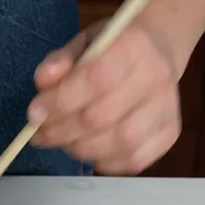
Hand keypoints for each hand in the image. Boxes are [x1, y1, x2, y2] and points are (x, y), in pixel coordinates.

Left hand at [28, 19, 181, 174]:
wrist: (157, 50)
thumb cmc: (113, 47)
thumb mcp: (83, 43)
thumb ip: (60, 61)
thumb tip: (44, 81)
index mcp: (134, 45)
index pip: (95, 79)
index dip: (60, 102)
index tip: (34, 113)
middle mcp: (157, 77)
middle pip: (102, 117)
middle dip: (61, 131)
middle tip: (41, 132)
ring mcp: (168, 108)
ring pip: (119, 143)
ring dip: (80, 148)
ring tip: (63, 140)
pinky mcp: (171, 133)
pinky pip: (133, 161)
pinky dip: (104, 161)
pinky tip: (89, 149)